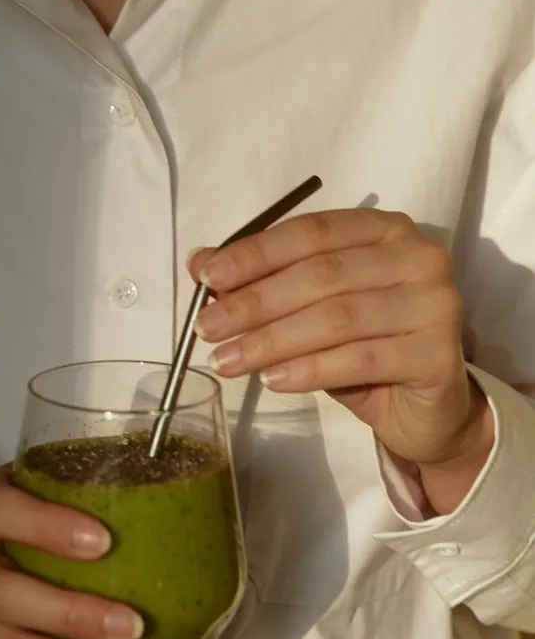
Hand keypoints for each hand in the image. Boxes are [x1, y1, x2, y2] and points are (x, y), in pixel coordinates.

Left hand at [188, 209, 492, 482]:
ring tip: (227, 360)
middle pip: (322, 274)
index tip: (208, 278)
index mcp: (383, 230)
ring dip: (272, 340)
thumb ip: (260, 281)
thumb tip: (199, 263)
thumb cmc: (362, 347)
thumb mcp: (307, 310)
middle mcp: (417, 256)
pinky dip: (309, 370)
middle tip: (207, 328)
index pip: (312, 232)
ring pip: (337, 318)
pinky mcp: (439, 354)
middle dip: (255, 302)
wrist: (424, 408)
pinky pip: (361, 359)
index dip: (257, 254)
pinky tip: (273, 380)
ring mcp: (435, 303)